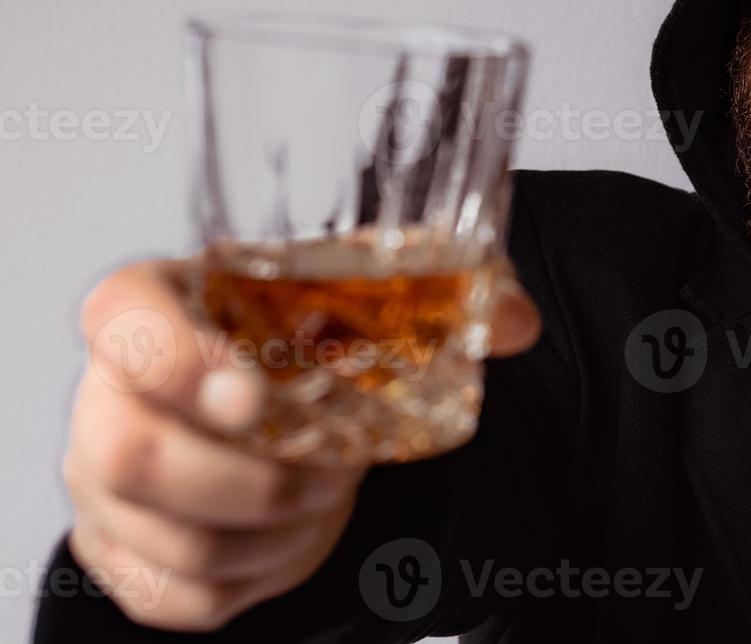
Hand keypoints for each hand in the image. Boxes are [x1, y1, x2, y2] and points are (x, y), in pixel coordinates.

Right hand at [62, 256, 540, 630]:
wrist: (278, 388)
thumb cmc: (308, 335)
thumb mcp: (377, 293)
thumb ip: (450, 291)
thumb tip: (515, 322)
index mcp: (160, 302)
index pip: (117, 316)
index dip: (170, 358)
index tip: (253, 391)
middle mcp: (107, 390)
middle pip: (127, 454)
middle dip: (255, 479)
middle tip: (332, 467)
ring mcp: (100, 477)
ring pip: (169, 536)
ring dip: (275, 531)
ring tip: (328, 492)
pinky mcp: (120, 549)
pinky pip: (177, 595)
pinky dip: (256, 579)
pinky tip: (293, 533)